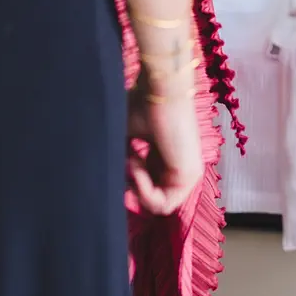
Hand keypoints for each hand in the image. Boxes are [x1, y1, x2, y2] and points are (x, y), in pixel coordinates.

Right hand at [126, 82, 205, 215]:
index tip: (120, 160)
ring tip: (130, 160)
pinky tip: (137, 165)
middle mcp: (179, 168)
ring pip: (156, 206)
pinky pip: (162, 204)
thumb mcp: (124, 137)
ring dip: (136, 186)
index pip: (147, 189)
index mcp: (166, 159)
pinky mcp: (190, 176)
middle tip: (123, 161)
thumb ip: (118, 161)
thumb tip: (104, 180)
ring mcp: (188, 174)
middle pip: (151, 200)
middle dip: (130, 185)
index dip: (127, 182)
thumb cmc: (141, 104)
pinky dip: (143, 190)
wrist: (159, 89)